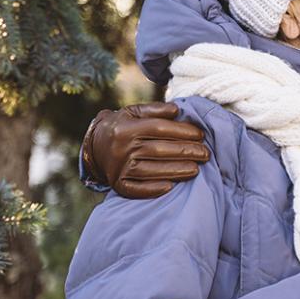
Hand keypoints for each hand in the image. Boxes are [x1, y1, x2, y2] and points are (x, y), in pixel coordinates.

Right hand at [82, 102, 209, 198]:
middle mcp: (121, 148)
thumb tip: (177, 110)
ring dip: (176, 171)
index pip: (159, 128)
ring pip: (151, 170)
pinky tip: (171, 187)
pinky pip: (136, 189)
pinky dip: (153, 189)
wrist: (94, 147)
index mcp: (126, 127)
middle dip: (186, 151)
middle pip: (159, 150)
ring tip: (196, 169)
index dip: (182, 131)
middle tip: (205, 154)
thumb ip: (155, 109)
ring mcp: (118, 167)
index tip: (200, 135)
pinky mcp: (117, 184)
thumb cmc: (121, 127)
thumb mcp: (133, 112)